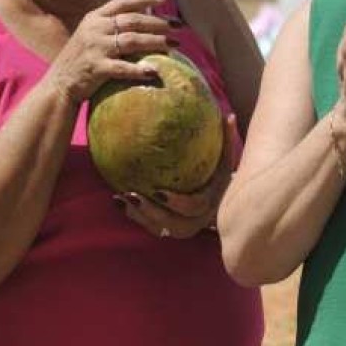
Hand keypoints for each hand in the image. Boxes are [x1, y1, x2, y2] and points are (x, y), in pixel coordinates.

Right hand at [48, 0, 174, 104]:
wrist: (58, 84)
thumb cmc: (81, 60)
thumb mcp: (92, 35)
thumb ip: (112, 26)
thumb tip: (147, 19)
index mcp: (94, 18)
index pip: (123, 2)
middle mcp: (95, 29)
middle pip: (132, 20)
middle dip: (159, 21)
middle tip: (179, 26)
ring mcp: (95, 48)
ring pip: (132, 40)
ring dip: (156, 41)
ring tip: (175, 45)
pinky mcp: (96, 68)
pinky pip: (122, 68)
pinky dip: (140, 70)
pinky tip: (155, 72)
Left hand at [119, 113, 237, 240]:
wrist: (226, 206)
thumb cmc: (222, 177)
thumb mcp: (226, 161)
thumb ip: (228, 141)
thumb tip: (228, 116)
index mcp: (211, 203)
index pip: (194, 207)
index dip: (177, 202)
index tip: (158, 191)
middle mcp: (197, 221)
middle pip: (172, 224)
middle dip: (150, 212)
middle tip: (130, 194)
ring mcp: (183, 228)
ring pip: (158, 228)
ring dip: (138, 215)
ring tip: (119, 197)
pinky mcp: (169, 229)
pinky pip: (150, 226)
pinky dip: (134, 215)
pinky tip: (116, 199)